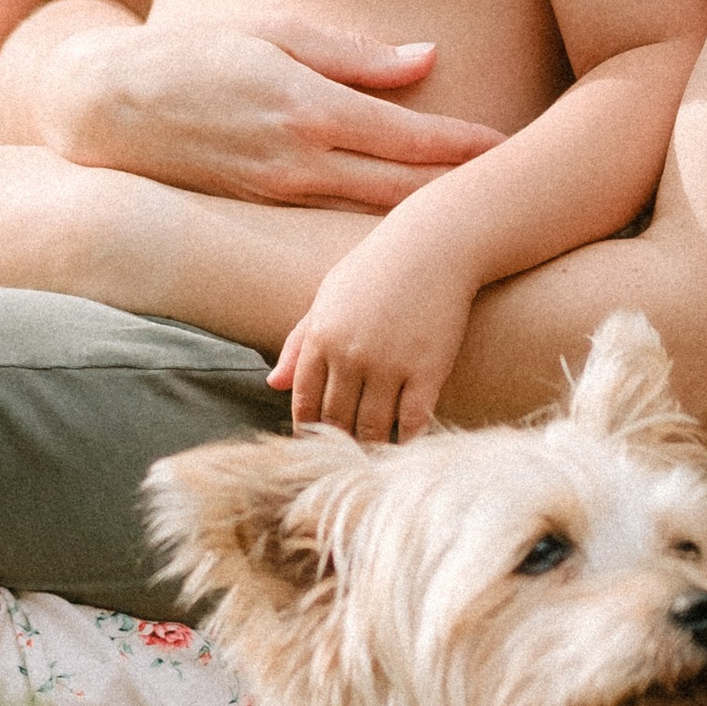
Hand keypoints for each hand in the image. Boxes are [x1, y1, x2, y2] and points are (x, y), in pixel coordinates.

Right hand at [34, 16, 503, 210]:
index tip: (512, 147)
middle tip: (519, 192)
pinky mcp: (262, 213)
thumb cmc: (192, 52)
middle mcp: (301, 161)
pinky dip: (375, 228)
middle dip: (460, 193)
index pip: (409, 137)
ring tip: (477, 215)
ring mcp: (280, 196)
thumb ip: (353, 53)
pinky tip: (407, 234)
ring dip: (425, 217)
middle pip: (403, 191)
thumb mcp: (273, 31)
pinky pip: (333, 225)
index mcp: (309, 107)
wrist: (104, 107)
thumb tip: (427, 59)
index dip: (465, 145)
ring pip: (372, 217)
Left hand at [268, 231, 477, 446]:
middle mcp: (351, 355)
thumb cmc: (376, 268)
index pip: (305, 400)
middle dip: (338, 443)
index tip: (313, 444)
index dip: (307, 428)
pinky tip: (404, 444)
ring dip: (369, 446)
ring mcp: (389, 364)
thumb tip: (272, 383)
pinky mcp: (428, 370)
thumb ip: (298, 341)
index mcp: (321, 337)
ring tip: (371, 456)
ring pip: (372, 426)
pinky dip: (405, 439)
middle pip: (337, 419)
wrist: (433, 246)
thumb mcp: (327, 297)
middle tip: (343, 459)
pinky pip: (412, 420)